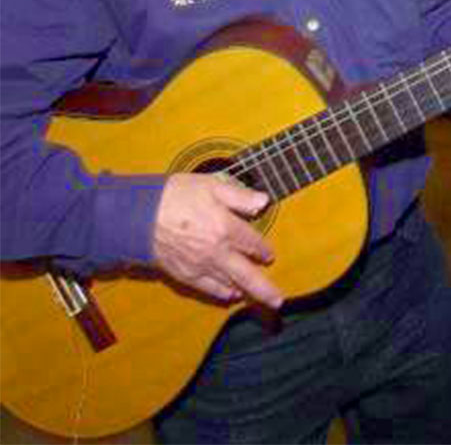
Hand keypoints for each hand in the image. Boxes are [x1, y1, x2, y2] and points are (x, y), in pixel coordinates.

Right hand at [152, 173, 281, 307]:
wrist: (136, 216)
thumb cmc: (174, 196)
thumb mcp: (211, 185)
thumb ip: (240, 196)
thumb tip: (263, 201)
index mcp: (226, 228)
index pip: (253, 244)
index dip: (263, 250)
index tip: (268, 254)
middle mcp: (216, 252)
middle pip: (247, 276)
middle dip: (265, 290)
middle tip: (278, 302)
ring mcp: (200, 266)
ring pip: (229, 285)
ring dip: (245, 292)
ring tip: (259, 298)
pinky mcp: (184, 275)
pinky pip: (208, 289)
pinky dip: (221, 293)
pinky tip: (229, 295)